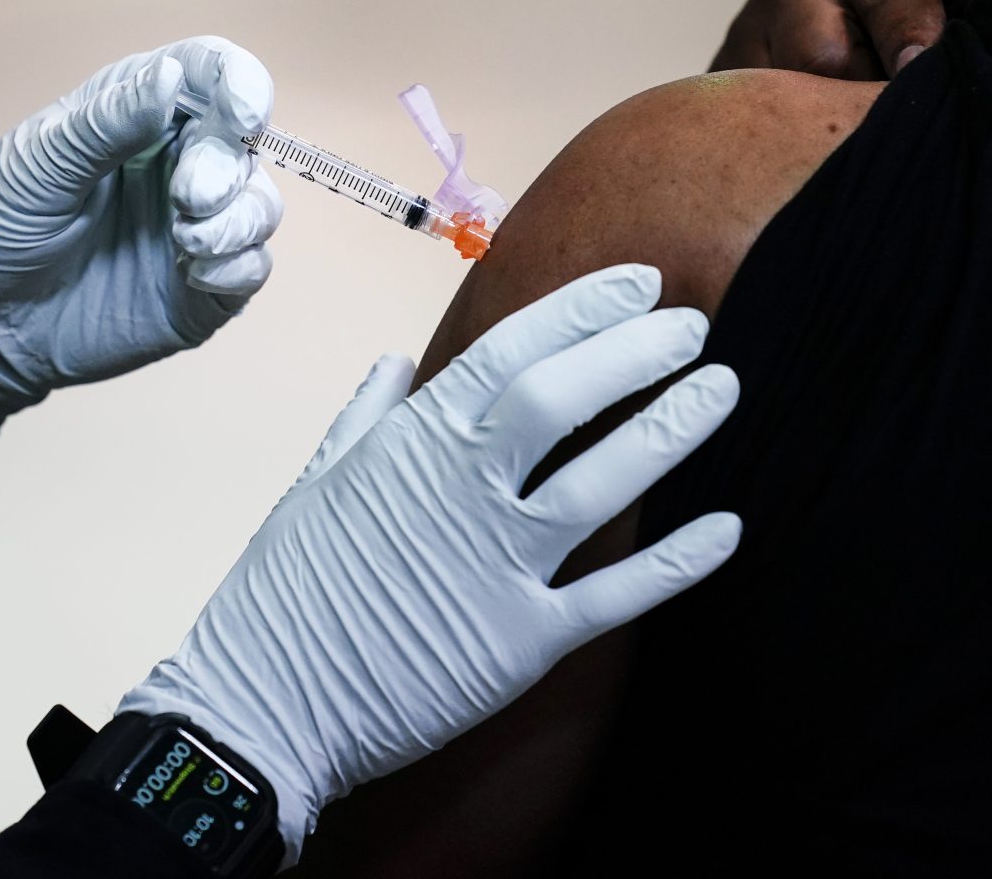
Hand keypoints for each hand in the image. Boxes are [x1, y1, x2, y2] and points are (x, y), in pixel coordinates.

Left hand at [0, 37, 282, 452]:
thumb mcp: (40, 162)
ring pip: (260, 204)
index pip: (211, 72)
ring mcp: (196, 223)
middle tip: (189, 198)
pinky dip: (238, 266)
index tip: (244, 114)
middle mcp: (180, 160)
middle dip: (227, 169)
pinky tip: (196, 273)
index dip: (240, 83)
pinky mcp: (204, 286)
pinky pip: (252, 267)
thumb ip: (109, 121)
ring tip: (188, 242)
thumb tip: (171, 77)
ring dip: (240, 219)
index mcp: (140, 110)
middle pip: (244, 143)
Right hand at [118, 264, 741, 861]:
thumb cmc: (285, 593)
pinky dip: (677, 563)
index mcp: (413, 444)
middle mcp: (462, 492)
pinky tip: (728, 529)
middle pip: (565, 400)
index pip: (510, 353)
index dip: (581, 311)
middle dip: (635, 353)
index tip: (638, 284)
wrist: (263, 707)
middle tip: (692, 324)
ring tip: (722, 388)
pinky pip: (614, 597)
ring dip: (669, 430)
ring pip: (602, 484)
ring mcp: (495, 566)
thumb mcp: (316, 484)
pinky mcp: (520, 643)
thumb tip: (392, 360)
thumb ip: (364, 416)